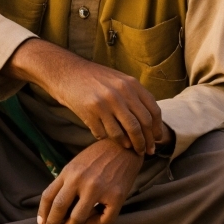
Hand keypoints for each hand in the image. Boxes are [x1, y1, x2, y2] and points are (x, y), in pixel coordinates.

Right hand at [4, 39, 163, 155]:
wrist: (66, 72)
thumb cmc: (94, 78)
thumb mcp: (118, 79)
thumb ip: (134, 95)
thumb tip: (152, 119)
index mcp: (131, 84)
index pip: (153, 110)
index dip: (157, 128)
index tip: (157, 139)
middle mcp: (120, 92)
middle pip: (142, 124)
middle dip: (146, 141)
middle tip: (147, 151)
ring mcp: (105, 102)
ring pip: (125, 133)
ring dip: (130, 145)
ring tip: (130, 149)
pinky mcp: (90, 112)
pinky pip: (105, 134)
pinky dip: (109, 140)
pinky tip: (109, 141)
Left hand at [37, 138, 143, 223]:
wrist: (125, 146)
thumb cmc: (98, 156)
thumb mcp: (77, 164)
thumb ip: (66, 182)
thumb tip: (55, 209)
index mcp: (70, 171)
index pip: (49, 196)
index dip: (43, 213)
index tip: (42, 223)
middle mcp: (81, 180)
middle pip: (60, 208)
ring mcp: (99, 188)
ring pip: (78, 218)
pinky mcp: (116, 196)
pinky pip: (103, 221)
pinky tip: (89, 223)